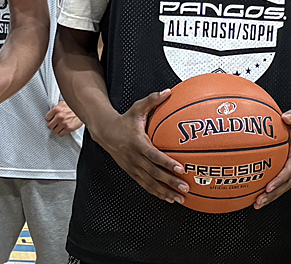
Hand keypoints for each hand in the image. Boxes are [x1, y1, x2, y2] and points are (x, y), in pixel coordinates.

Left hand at [45, 101, 82, 136]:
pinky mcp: (69, 128)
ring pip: (55, 131)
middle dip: (53, 125)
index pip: (47, 118)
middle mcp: (59, 116)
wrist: (84, 110)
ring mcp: (64, 123)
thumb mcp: (63, 104)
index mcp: (57, 109)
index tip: (52, 120)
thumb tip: (51, 111)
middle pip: (49, 126)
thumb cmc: (74, 107)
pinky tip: (64, 129)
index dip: (50, 119)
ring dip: (58, 129)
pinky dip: (62, 133)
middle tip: (56, 124)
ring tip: (61, 126)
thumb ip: (57, 107)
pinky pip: (61, 134)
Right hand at [95, 89, 187, 203]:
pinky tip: (169, 198)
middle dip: (170, 181)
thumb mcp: (137, 109)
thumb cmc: (124, 121)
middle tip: (185, 187)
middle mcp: (135, 158)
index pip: (154, 155)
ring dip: (166, 192)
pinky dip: (157, 193)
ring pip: (150, 183)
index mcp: (138, 143)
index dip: (167, 163)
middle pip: (154, 173)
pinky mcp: (132, 173)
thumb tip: (168, 91)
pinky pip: (145, 185)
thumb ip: (152, 100)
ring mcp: (133, 167)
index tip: (181, 168)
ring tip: (180, 198)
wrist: (105, 132)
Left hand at [254, 108, 290, 208]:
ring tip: (257, 204)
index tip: (269, 187)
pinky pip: (278, 183)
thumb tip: (286, 116)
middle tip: (260, 201)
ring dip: (270, 197)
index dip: (280, 179)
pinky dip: (269, 191)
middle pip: (286, 184)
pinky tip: (255, 195)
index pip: (290, 170)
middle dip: (273, 194)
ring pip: (282, 187)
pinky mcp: (285, 170)